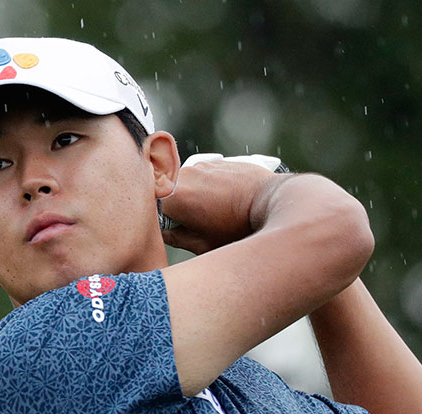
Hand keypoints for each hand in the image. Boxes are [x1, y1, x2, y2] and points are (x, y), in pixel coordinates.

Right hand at [159, 155, 286, 254]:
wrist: (270, 201)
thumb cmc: (238, 227)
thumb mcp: (204, 243)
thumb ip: (176, 239)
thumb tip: (164, 235)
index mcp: (174, 198)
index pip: (150, 209)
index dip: (157, 221)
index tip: (167, 231)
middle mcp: (182, 176)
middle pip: (164, 193)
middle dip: (172, 207)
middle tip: (190, 224)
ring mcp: (199, 165)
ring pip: (182, 182)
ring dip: (189, 195)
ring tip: (209, 211)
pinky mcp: (215, 161)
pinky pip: (200, 174)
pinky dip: (204, 185)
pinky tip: (220, 199)